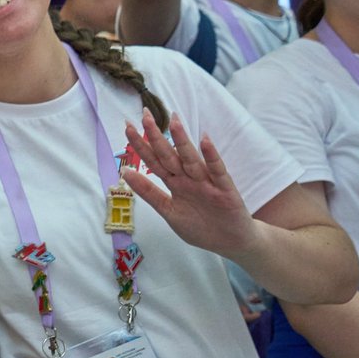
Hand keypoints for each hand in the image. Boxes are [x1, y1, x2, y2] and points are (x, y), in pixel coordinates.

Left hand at [123, 110, 256, 257]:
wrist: (232, 243)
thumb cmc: (201, 227)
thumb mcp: (169, 211)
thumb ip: (149, 193)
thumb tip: (126, 172)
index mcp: (175, 184)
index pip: (154, 161)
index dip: (140, 145)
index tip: (127, 127)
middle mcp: (189, 179)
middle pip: (169, 154)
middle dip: (156, 135)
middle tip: (144, 114)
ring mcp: (207, 183)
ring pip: (191, 159)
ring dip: (182, 141)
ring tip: (173, 121)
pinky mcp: (225, 190)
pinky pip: (217, 171)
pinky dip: (211, 157)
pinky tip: (205, 141)